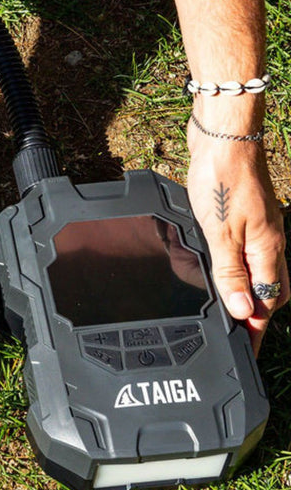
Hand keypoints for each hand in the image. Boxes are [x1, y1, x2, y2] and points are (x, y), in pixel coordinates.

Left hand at [187, 111, 287, 353]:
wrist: (223, 138)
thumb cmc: (221, 180)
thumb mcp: (220, 232)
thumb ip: (230, 272)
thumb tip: (244, 311)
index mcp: (267, 251)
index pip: (266, 302)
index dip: (255, 328)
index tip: (246, 351)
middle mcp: (268, 242)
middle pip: (269, 289)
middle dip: (254, 314)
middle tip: (236, 335)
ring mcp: (258, 228)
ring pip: (258, 270)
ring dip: (244, 290)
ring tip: (226, 309)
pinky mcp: (244, 215)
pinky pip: (245, 250)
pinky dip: (236, 266)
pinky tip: (220, 267)